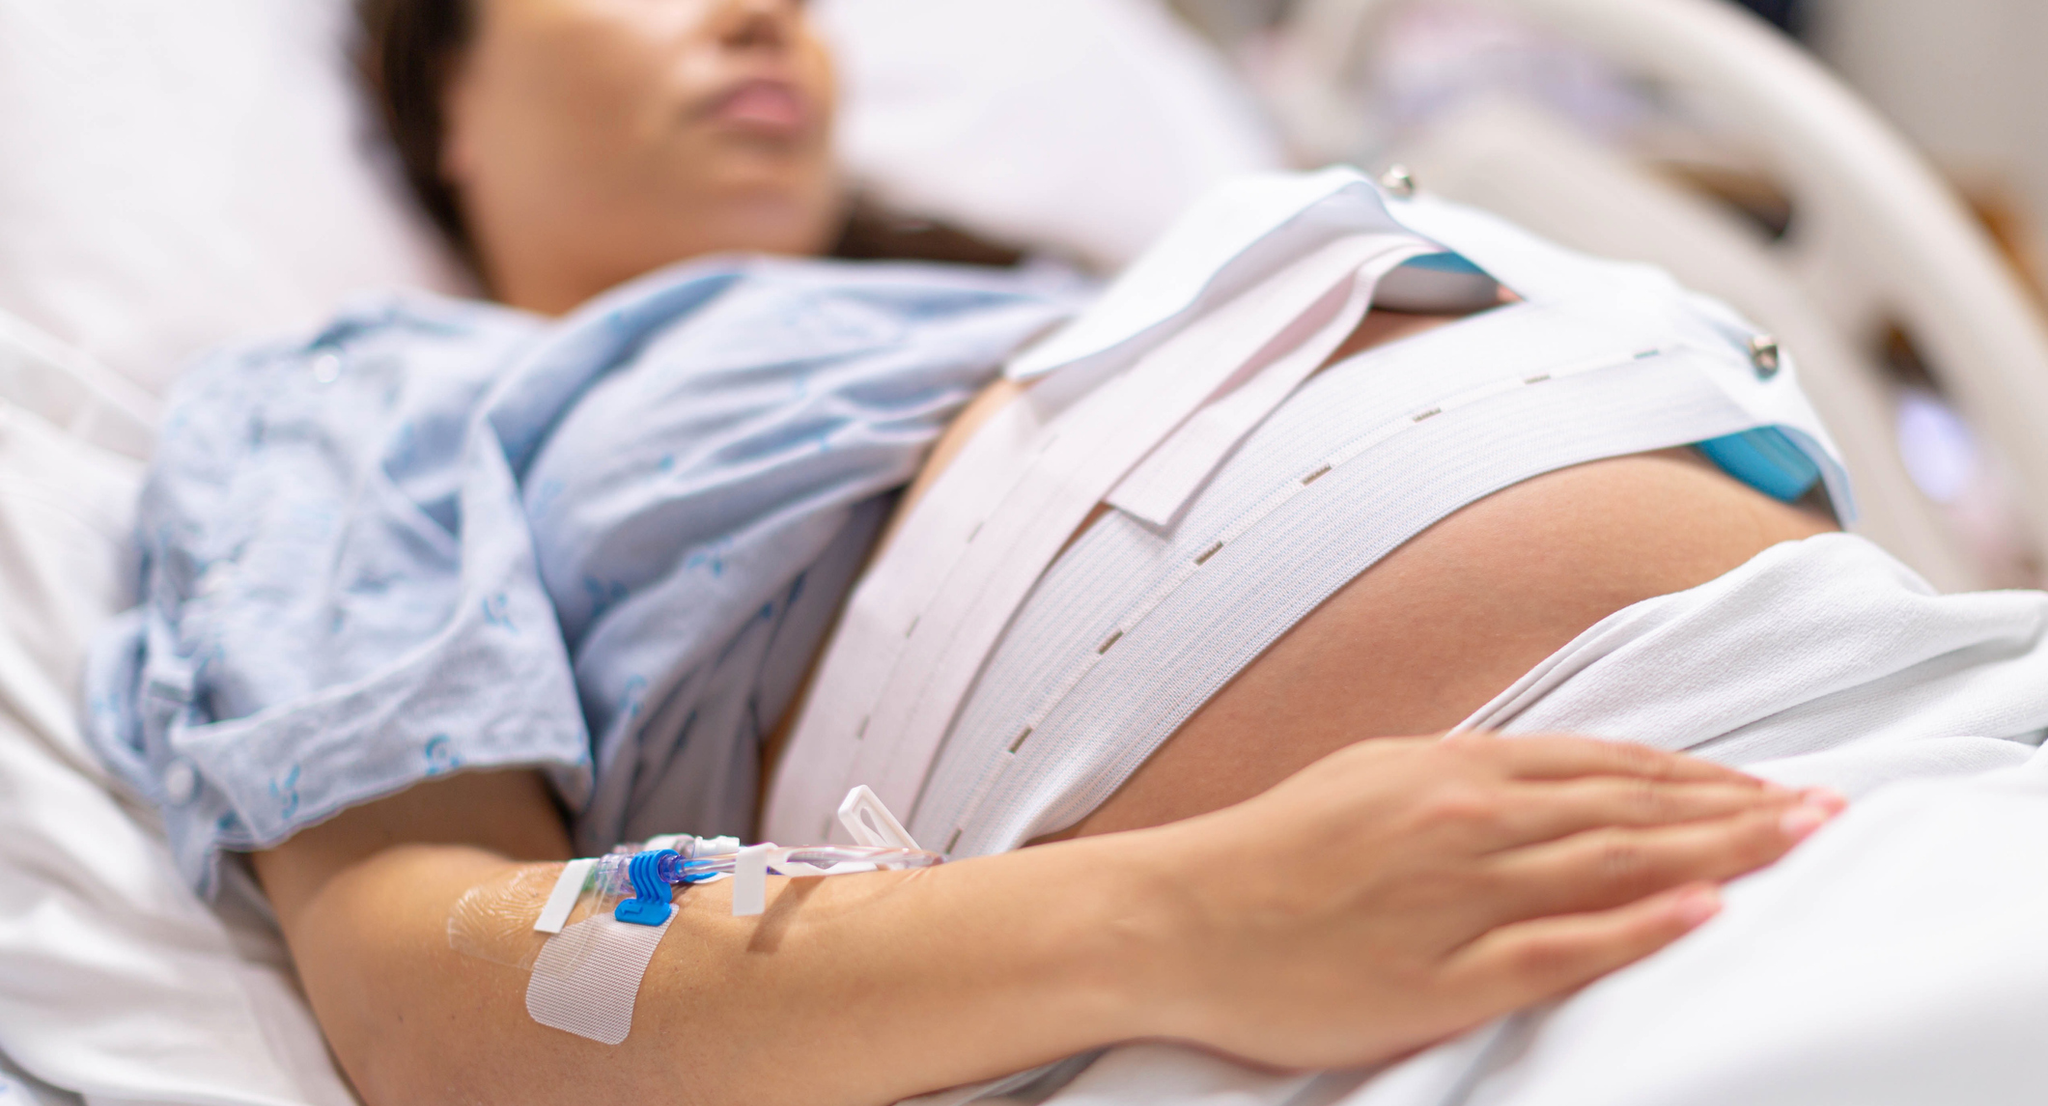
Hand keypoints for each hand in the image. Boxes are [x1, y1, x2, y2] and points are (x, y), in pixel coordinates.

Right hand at [1129, 733, 1839, 1068]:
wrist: (1179, 916)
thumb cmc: (1269, 850)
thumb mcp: (1369, 776)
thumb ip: (1460, 777)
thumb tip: (1541, 777)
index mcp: (1451, 771)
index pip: (1607, 765)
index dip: (1699, 774)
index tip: (1769, 783)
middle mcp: (1467, 820)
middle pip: (1631, 808)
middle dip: (1738, 808)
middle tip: (1826, 809)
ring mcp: (1457, 896)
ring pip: (1612, 864)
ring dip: (1714, 852)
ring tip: (1793, 845)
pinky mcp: (1439, 973)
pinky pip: (1556, 948)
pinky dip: (1633, 927)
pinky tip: (1697, 911)